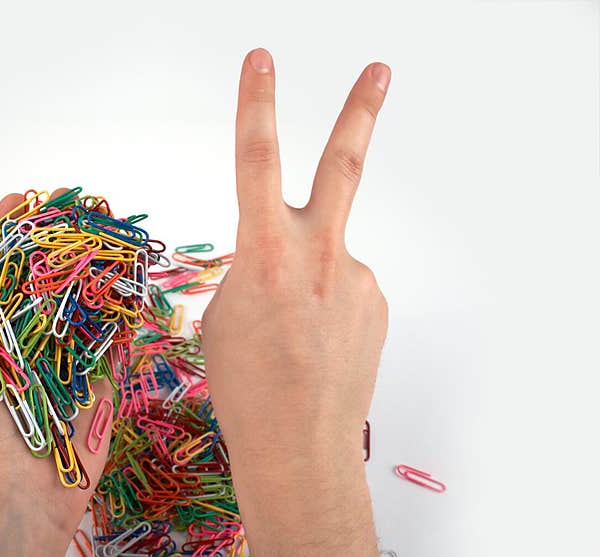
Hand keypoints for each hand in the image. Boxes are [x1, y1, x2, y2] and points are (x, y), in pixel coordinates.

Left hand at [0, 190, 110, 556]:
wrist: (1, 491)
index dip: (6, 232)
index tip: (21, 199)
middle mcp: (20, 339)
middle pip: (42, 277)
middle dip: (58, 239)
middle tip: (77, 204)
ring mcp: (62, 358)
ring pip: (81, 300)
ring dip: (95, 263)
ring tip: (108, 226)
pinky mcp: (98, 380)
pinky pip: (114, 337)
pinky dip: (124, 305)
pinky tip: (131, 272)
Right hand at [202, 49, 388, 556]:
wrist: (298, 448)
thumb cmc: (244, 389)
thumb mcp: (222, 319)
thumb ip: (250, 272)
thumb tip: (276, 262)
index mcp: (266, 253)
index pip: (256, 161)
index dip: (255, 106)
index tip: (260, 61)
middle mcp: (319, 254)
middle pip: (343, 166)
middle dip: (360, 111)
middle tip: (381, 68)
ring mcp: (357, 278)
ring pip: (325, 257)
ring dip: (305, 285)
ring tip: (294, 338)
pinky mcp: (377, 303)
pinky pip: (343, 289)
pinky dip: (324, 309)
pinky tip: (314, 347)